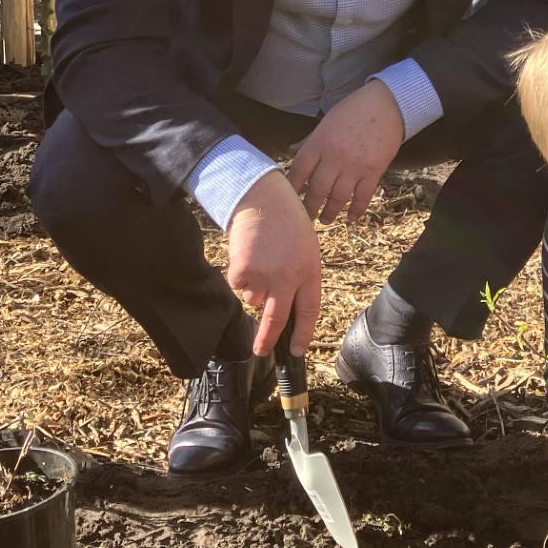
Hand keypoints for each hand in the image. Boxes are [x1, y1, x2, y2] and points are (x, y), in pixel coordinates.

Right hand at [225, 170, 320, 359]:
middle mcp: (289, 277)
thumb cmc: (285, 220)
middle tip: (261, 352)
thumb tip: (284, 306)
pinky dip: (239, 274)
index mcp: (310, 270)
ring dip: (253, 287)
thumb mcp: (306, 247)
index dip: (303, 333)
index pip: (309, 310)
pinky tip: (247, 254)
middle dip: (267, 340)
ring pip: (253, 299)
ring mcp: (265, 276)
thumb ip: (299, 276)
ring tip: (260, 258)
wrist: (261, 196)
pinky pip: (238, 285)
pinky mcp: (243, 270)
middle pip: (277, 319)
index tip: (297, 350)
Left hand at [286, 78, 404, 224]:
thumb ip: (309, 140)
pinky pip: (362, 196)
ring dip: (330, 212)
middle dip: (309, 207)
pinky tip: (351, 218)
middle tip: (305, 218)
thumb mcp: (326, 122)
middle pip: (317, 189)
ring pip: (338, 197)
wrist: (387, 104)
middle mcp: (335, 156)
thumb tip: (290, 151)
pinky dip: (356, 210)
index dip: (292, 188)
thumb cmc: (354, 110)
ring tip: (325, 219)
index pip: (299, 170)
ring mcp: (354, 165)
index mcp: (319, 142)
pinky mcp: (374, 171)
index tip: (287, 200)